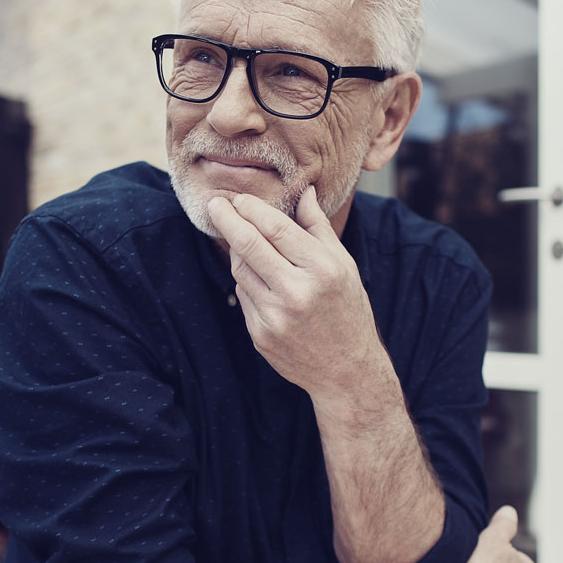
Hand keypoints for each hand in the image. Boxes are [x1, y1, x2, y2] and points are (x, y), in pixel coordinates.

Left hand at [204, 187, 386, 397]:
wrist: (347, 371)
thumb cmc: (348, 310)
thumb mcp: (344, 265)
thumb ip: (318, 228)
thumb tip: (302, 191)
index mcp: (322, 270)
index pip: (275, 227)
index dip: (251, 208)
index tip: (239, 198)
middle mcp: (297, 292)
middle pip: (248, 244)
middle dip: (227, 219)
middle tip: (214, 203)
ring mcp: (275, 317)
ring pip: (240, 270)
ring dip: (236, 251)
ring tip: (241, 240)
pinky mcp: (260, 335)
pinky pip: (243, 296)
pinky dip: (246, 281)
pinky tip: (258, 277)